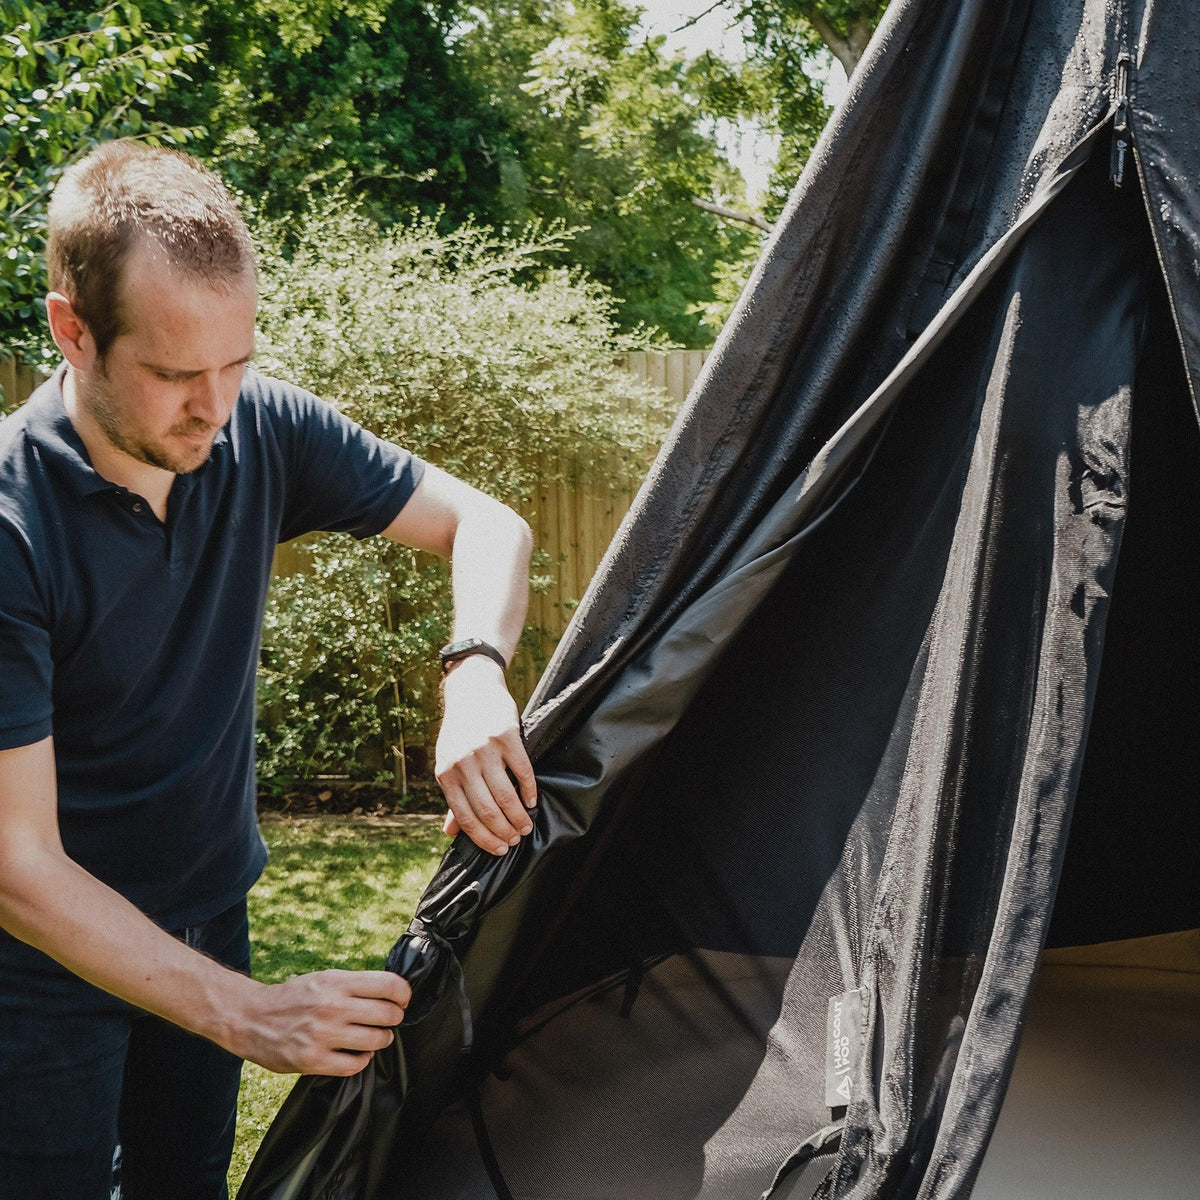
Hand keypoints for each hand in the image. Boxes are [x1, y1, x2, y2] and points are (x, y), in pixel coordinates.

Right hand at [227, 969, 410, 1075]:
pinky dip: (361, 1060)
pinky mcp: (313, 1060)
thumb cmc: (293, 997)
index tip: (402, 1000)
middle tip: (388, 1021)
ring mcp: (323, 1034)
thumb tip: (392, 992)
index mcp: (337, 982)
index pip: (389, 985)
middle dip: (394, 1019)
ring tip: (373, 1037)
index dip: (404, 994)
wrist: (251, 1017)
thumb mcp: (323, 979)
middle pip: (388, 1014)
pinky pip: (355, 1065)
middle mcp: (332, 1006)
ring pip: (376, 1040)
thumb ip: (354, 985)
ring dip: (380, 1040)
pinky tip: (356, 1054)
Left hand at [435, 655, 536, 854]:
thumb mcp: (449, 762)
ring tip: (526, 826)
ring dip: (518, 816)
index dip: (483, 838)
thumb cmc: (460, 731)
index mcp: (446, 773)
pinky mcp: (506, 736)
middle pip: (486, 809)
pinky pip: (522, 771)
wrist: (471, 690)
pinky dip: (529, 790)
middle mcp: (463, 763)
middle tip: (516, 840)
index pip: (465, 816)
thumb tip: (449, 833)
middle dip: (503, 831)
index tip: (498, 850)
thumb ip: (453, 797)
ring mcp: (485, 749)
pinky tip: (532, 801)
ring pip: (505, 795)